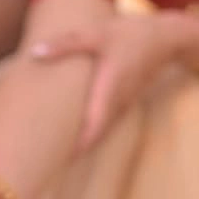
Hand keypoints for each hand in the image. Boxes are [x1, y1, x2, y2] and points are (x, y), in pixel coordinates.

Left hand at [31, 14, 170, 149]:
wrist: (163, 40)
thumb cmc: (129, 35)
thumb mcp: (98, 33)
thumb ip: (67, 43)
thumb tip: (35, 53)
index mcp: (109, 89)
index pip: (94, 126)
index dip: (78, 146)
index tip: (57, 159)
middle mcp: (117, 103)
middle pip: (95, 136)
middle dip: (74, 151)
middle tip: (47, 165)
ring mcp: (122, 106)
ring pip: (100, 132)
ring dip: (81, 144)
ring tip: (54, 157)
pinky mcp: (122, 104)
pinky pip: (104, 124)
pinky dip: (89, 133)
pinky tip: (72, 136)